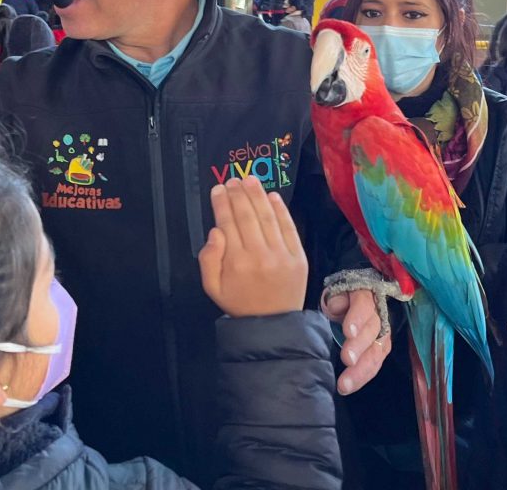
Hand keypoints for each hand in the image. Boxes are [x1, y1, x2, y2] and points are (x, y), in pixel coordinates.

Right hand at [199, 177, 307, 317]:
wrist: (273, 325)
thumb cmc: (240, 303)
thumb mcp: (212, 288)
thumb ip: (208, 259)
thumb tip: (216, 231)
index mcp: (236, 262)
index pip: (227, 223)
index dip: (222, 203)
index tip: (218, 189)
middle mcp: (259, 255)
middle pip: (247, 215)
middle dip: (238, 194)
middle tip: (233, 180)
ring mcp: (281, 255)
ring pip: (267, 217)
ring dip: (258, 195)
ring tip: (250, 180)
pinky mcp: (298, 257)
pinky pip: (288, 227)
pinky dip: (281, 210)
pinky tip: (272, 195)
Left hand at [324, 290, 390, 394]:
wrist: (353, 302)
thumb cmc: (341, 299)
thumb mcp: (335, 294)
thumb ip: (335, 299)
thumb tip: (336, 307)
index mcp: (365, 296)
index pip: (364, 305)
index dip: (357, 318)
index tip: (347, 332)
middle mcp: (378, 315)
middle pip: (372, 331)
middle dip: (360, 347)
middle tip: (347, 360)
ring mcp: (382, 334)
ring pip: (376, 352)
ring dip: (361, 369)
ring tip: (345, 384)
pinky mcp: (381, 349)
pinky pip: (375, 364)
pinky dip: (363, 376)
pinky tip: (350, 386)